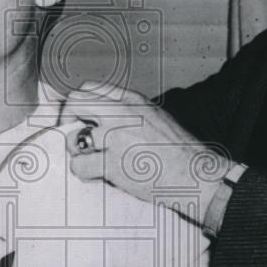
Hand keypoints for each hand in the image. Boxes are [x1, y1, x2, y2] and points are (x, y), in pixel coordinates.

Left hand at [62, 81, 231, 227]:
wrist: (199, 177)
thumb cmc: (182, 154)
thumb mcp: (156, 118)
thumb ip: (128, 115)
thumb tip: (101, 121)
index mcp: (134, 101)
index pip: (90, 89)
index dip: (79, 105)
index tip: (80, 120)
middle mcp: (123, 114)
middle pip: (75, 102)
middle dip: (68, 120)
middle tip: (76, 138)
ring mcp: (117, 138)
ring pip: (72, 136)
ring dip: (77, 151)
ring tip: (91, 161)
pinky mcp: (115, 164)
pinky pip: (80, 165)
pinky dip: (84, 173)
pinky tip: (98, 176)